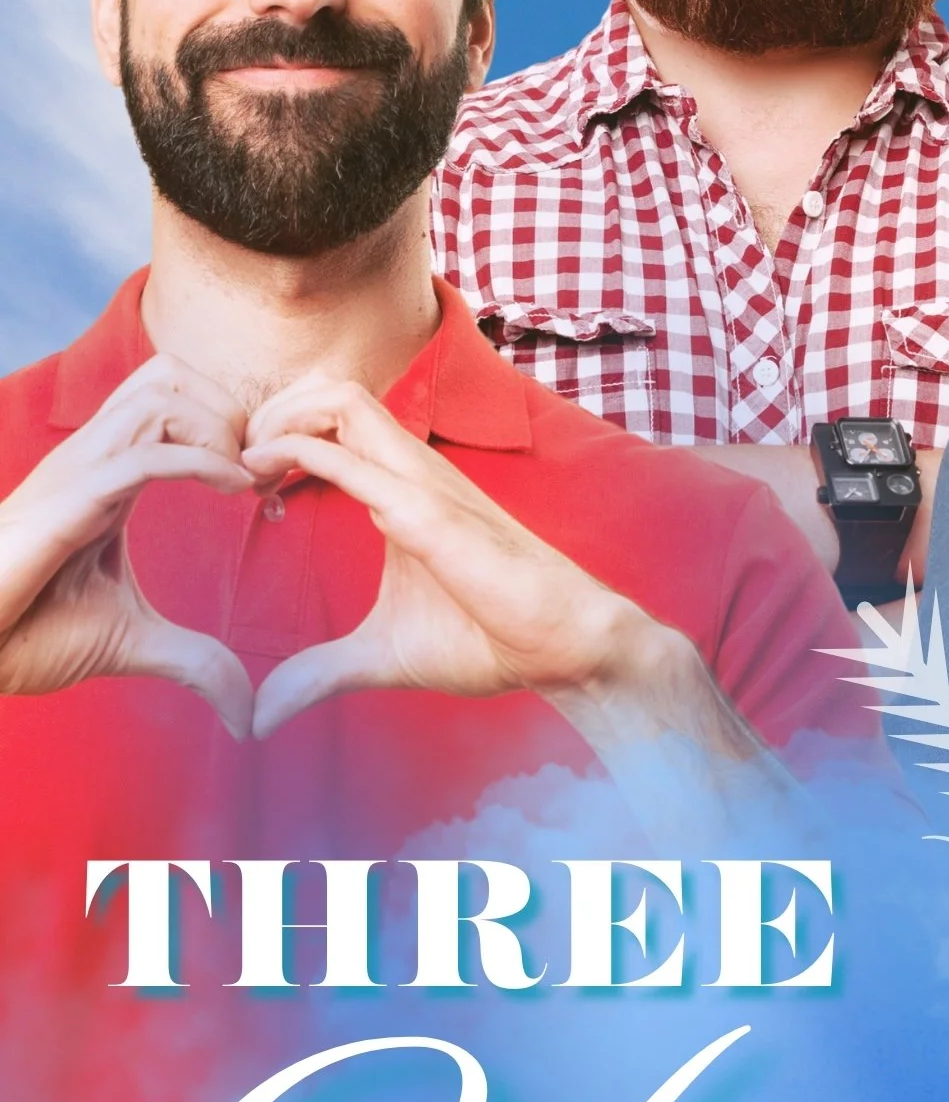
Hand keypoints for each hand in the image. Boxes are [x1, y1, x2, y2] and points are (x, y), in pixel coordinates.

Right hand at [0, 356, 254, 735]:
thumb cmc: (29, 634)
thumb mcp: (131, 643)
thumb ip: (195, 661)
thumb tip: (245, 711)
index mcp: (109, 474)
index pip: (174, 399)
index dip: (231, 423)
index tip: (268, 481)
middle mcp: (93, 458)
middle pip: (170, 374)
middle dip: (232, 408)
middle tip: (261, 470)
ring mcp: (77, 471)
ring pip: (159, 394)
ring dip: (219, 427)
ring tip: (245, 481)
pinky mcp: (68, 499)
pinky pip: (145, 454)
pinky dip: (203, 461)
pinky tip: (235, 490)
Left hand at [241, 377, 755, 758]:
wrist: (564, 648)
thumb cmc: (489, 640)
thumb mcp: (380, 658)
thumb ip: (320, 673)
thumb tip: (261, 713)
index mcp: (403, 489)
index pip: (333, 420)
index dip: (276, 435)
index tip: (243, 486)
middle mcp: (413, 471)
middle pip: (330, 388)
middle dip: (268, 409)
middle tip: (230, 463)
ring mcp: (424, 483)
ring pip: (340, 399)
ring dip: (277, 418)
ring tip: (243, 464)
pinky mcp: (429, 512)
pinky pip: (352, 458)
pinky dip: (294, 454)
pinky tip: (259, 481)